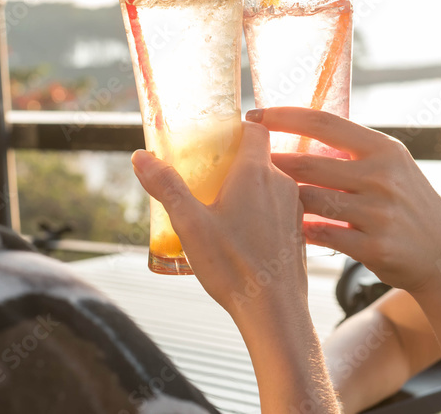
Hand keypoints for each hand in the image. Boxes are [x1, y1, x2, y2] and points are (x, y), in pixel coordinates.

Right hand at [131, 122, 308, 322]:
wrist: (274, 312)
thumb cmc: (234, 267)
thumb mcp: (189, 224)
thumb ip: (166, 187)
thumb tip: (141, 157)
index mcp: (256, 173)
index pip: (255, 129)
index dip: (236, 128)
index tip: (216, 138)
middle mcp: (282, 183)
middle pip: (260, 157)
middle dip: (234, 162)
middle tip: (207, 176)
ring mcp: (294, 208)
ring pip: (270, 184)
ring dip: (248, 189)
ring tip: (221, 208)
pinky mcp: (298, 231)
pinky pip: (279, 208)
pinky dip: (261, 210)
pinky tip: (241, 234)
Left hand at [248, 107, 440, 294]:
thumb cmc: (405, 201)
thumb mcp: (389, 164)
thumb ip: (350, 149)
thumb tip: (297, 127)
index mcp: (382, 148)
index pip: (323, 122)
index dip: (283, 116)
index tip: (254, 116)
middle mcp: (381, 176)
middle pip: (309, 165)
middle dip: (272, 164)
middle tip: (247, 164)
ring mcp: (377, 213)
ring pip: (310, 201)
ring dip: (282, 200)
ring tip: (261, 198)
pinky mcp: (373, 247)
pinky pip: (321, 235)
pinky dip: (301, 230)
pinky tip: (287, 229)